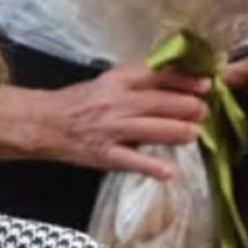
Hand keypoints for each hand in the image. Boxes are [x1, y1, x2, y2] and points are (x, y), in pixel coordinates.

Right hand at [43, 61, 211, 179]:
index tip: (206, 85)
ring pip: (155, 129)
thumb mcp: (106, 82)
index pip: (159, 76)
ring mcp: (111, 130)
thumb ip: (138, 81)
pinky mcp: (104, 154)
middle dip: (191, 108)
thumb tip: (177, 82)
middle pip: (163, 103)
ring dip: (181, 132)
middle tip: (202, 113)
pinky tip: (169, 172)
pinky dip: (153, 167)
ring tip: (192, 134)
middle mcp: (117, 102)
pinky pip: (132, 161)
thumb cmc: (77, 102)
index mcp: (118, 80)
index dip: (186, 81)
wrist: (41, 123)